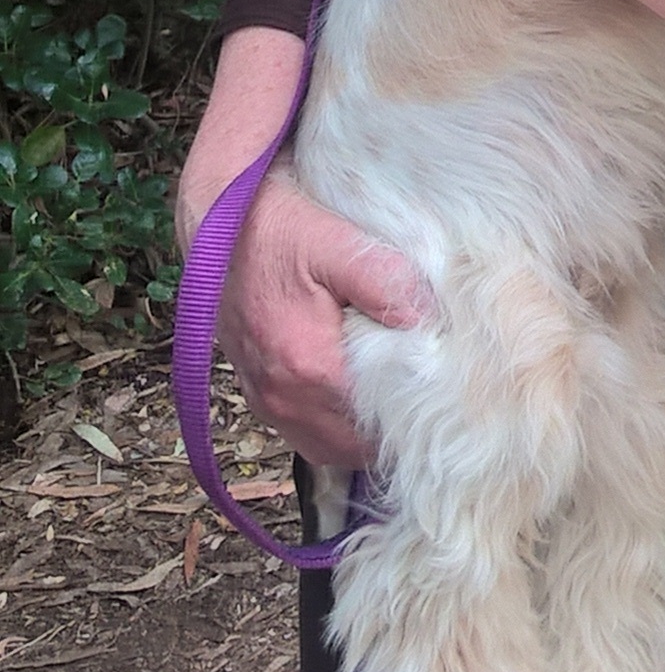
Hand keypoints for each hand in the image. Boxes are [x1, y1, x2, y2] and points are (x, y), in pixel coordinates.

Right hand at [216, 164, 429, 470]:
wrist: (217, 224)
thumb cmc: (279, 231)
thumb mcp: (339, 243)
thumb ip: (387, 284)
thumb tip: (429, 322)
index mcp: (309, 367)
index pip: (378, 423)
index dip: (414, 413)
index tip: (440, 394)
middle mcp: (282, 397)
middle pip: (354, 446)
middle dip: (390, 430)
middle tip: (423, 399)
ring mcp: (265, 400)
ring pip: (329, 447)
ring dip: (360, 434)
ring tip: (393, 400)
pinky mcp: (256, 393)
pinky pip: (303, 433)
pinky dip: (331, 428)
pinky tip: (352, 397)